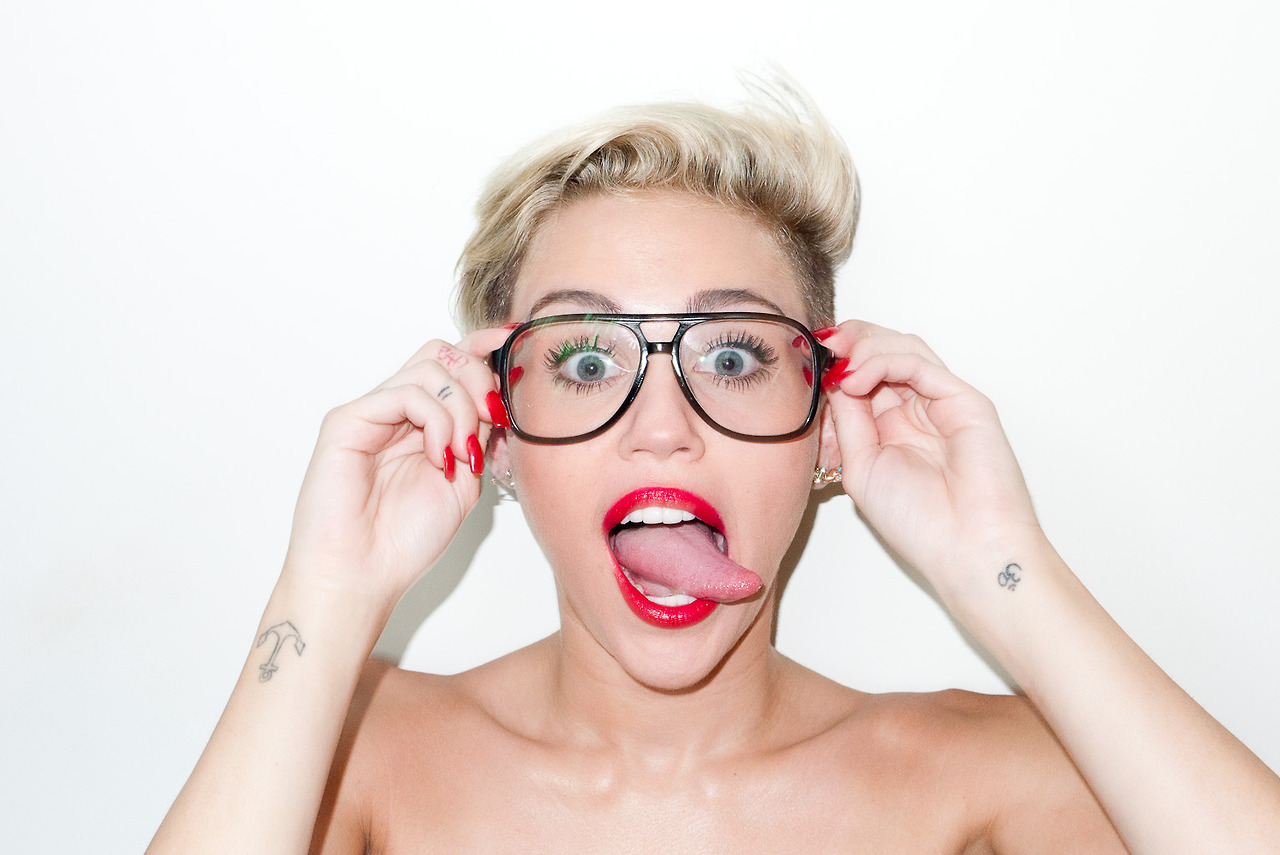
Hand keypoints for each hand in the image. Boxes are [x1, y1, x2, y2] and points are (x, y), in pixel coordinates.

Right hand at [282, 327, 512, 606]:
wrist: (362, 577)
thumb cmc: (405, 541)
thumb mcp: (465, 481)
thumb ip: (479, 436)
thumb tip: (503, 396)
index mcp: (422, 423)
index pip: (453, 364)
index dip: (485, 348)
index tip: (516, 345)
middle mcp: (395, 411)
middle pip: (444, 353)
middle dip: (480, 378)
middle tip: (493, 420)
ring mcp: (371, 412)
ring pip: (430, 366)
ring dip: (462, 407)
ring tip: (461, 454)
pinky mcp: (347, 419)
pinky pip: (405, 392)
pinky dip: (436, 419)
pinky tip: (438, 456)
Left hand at [819, 321, 1043, 593]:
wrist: (965, 550)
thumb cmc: (918, 522)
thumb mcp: (860, 465)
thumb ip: (848, 420)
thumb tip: (829, 379)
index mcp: (892, 426)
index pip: (863, 375)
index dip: (836, 361)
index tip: (807, 356)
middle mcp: (918, 409)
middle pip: (884, 352)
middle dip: (850, 342)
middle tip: (822, 343)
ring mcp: (942, 402)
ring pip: (903, 349)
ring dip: (866, 346)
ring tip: (838, 363)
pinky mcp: (965, 399)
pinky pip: (921, 364)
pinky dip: (885, 361)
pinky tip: (857, 378)